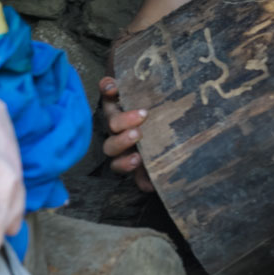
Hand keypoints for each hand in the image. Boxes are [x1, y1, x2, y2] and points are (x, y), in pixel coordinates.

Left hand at [98, 77, 153, 191]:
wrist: (161, 98)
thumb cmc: (166, 132)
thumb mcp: (164, 152)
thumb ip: (159, 168)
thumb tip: (152, 187)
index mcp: (128, 152)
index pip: (119, 164)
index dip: (124, 165)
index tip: (138, 161)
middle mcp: (119, 135)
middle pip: (111, 144)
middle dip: (123, 141)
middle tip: (138, 135)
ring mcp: (115, 113)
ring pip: (111, 120)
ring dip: (122, 120)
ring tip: (142, 114)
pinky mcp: (116, 92)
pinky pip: (107, 89)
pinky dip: (108, 87)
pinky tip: (113, 87)